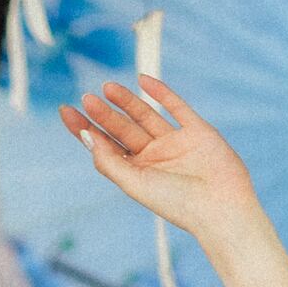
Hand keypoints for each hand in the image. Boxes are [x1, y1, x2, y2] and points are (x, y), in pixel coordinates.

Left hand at [59, 73, 266, 255]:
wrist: (220, 205)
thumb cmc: (176, 202)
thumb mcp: (134, 183)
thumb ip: (108, 160)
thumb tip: (85, 135)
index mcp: (136, 173)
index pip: (105, 147)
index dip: (85, 129)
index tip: (67, 111)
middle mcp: (154, 157)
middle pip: (122, 130)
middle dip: (103, 114)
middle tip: (86, 98)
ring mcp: (175, 143)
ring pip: (145, 116)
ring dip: (126, 101)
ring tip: (106, 87)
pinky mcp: (197, 131)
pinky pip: (177, 107)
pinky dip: (161, 93)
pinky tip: (143, 81)